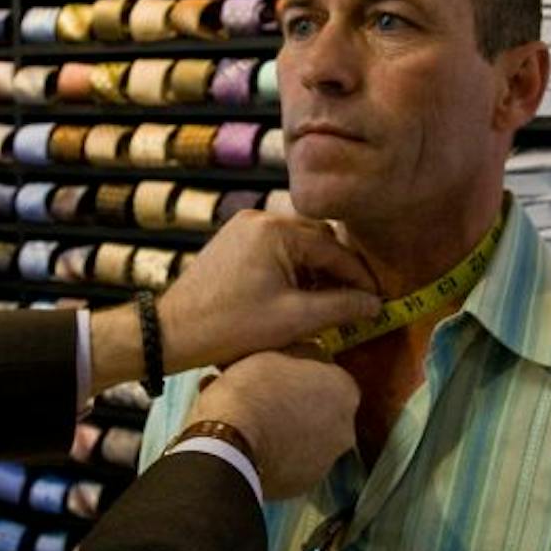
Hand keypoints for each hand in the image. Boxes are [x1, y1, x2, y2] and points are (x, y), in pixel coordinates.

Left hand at [158, 211, 379, 371]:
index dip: (360, 277)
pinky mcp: (233, 242)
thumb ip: (341, 307)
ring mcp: (243, 228)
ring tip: (326, 305)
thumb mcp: (294, 319)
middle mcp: (260, 218)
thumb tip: (375, 304)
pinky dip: (293, 269)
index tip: (377, 301)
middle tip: (354, 303)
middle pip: (317, 240)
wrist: (173, 332)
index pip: (333, 249)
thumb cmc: (232, 327)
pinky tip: (298, 297)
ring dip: (315, 271)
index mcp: (276, 229)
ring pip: (297, 244)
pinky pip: (276, 248)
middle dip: (338, 271)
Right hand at [191, 348, 357, 499]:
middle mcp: (345, 429)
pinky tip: (248, 444)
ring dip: (284, 428)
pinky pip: (289, 463)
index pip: (327, 373)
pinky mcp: (300, 486)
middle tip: (261, 395)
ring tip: (248, 420)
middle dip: (295, 402)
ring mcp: (325, 462)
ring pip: (304, 438)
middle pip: (319, 408)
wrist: (227, 444)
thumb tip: (304, 352)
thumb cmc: (251, 390)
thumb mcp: (272, 351)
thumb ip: (297, 351)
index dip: (300, 369)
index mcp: (344, 391)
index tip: (277, 370)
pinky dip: (274, 454)